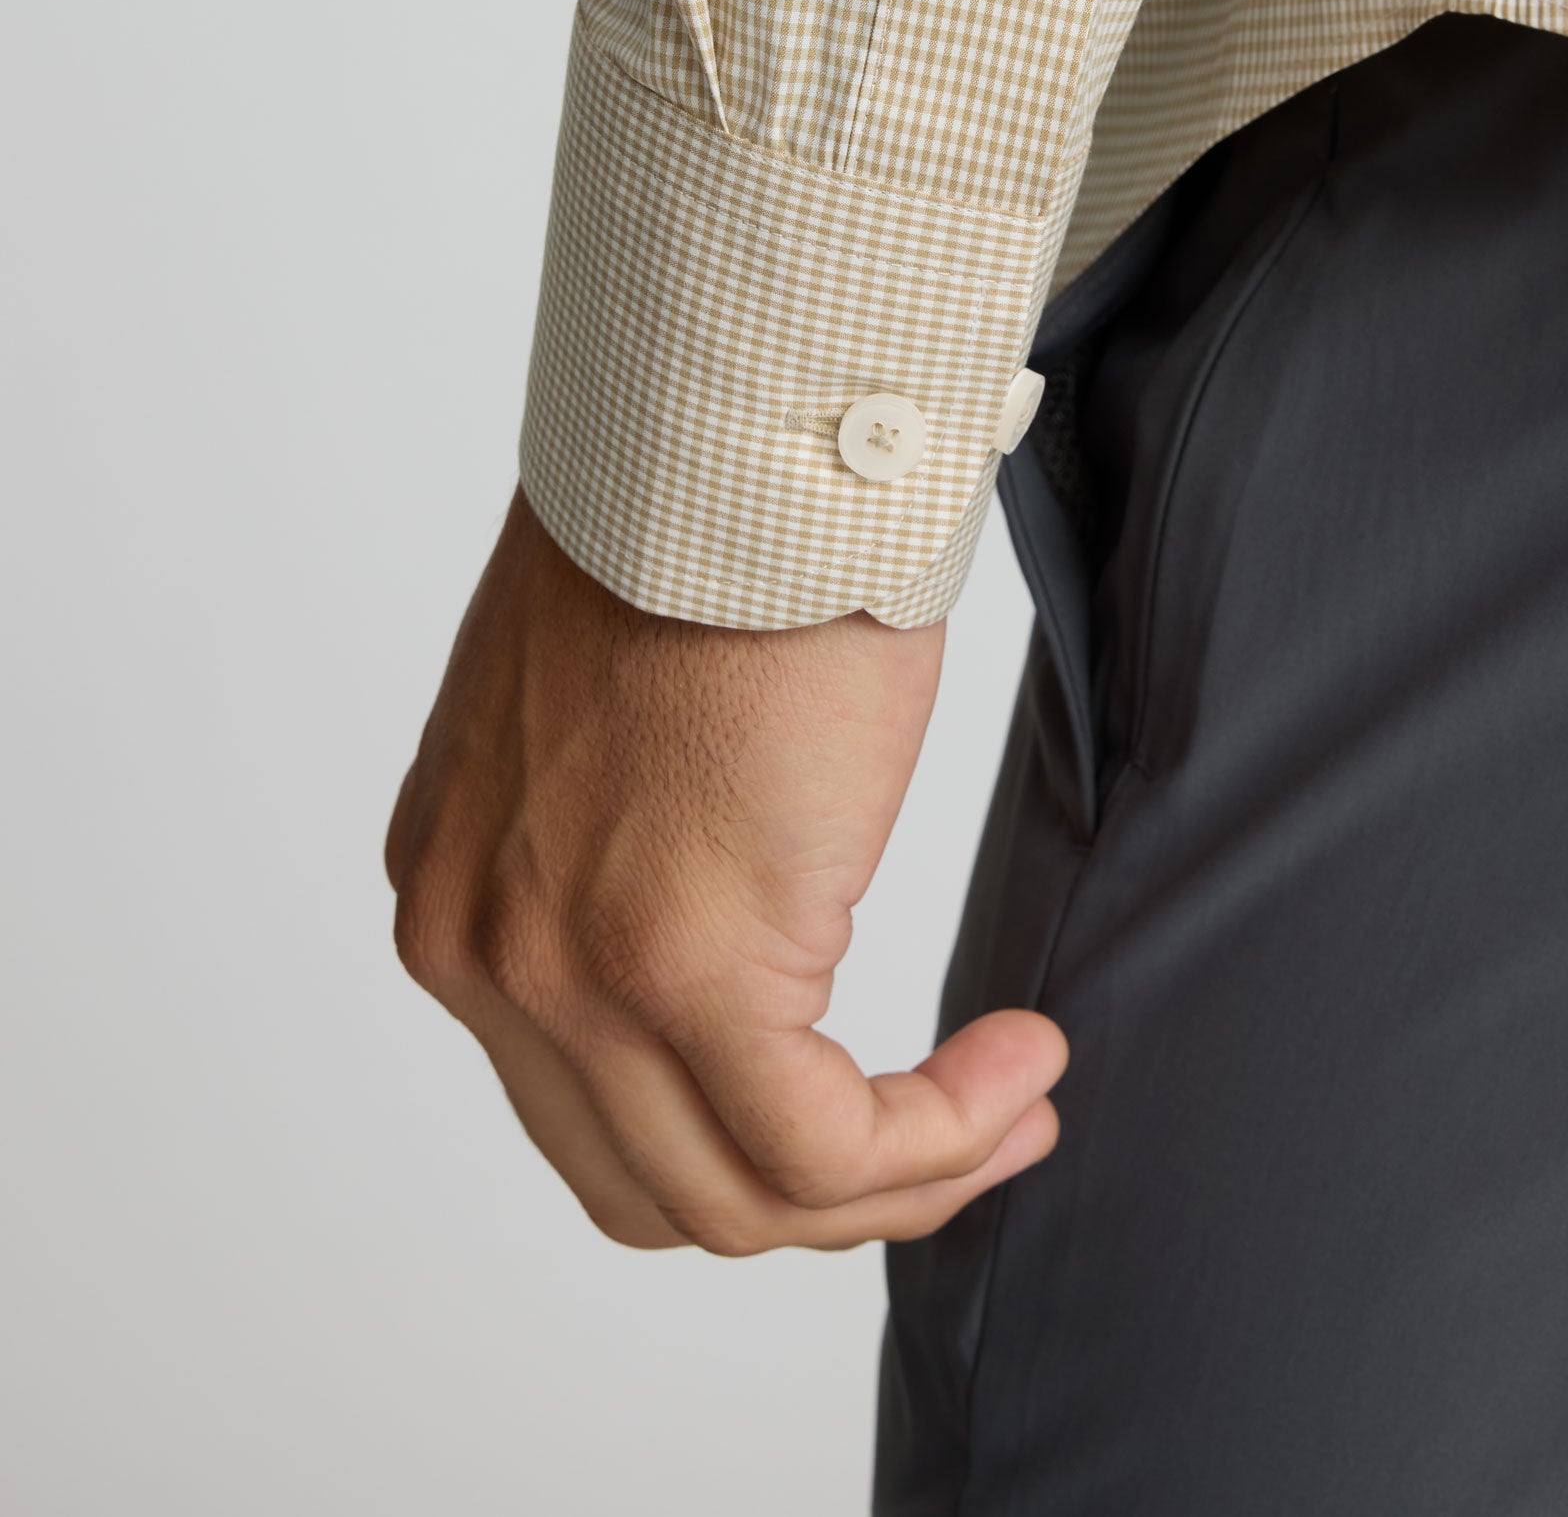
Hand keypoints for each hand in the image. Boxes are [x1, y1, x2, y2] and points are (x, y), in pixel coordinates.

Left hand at [384, 485, 1066, 1253]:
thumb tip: (737, 932)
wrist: (738, 456)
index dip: (747, 1136)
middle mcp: (482, 952)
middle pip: (655, 1184)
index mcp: (463, 891)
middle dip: (824, 1189)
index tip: (876, 1087)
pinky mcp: (684, 968)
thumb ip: (631, 865)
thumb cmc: (706, 549)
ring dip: (901, 1178)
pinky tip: (1018, 1066)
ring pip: (739, 1198)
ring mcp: (566, 972)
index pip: (589, 1112)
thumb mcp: (620, 739)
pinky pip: (823, 1151)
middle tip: (955, 1129)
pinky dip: (937, 1139)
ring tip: (1011, 1104)